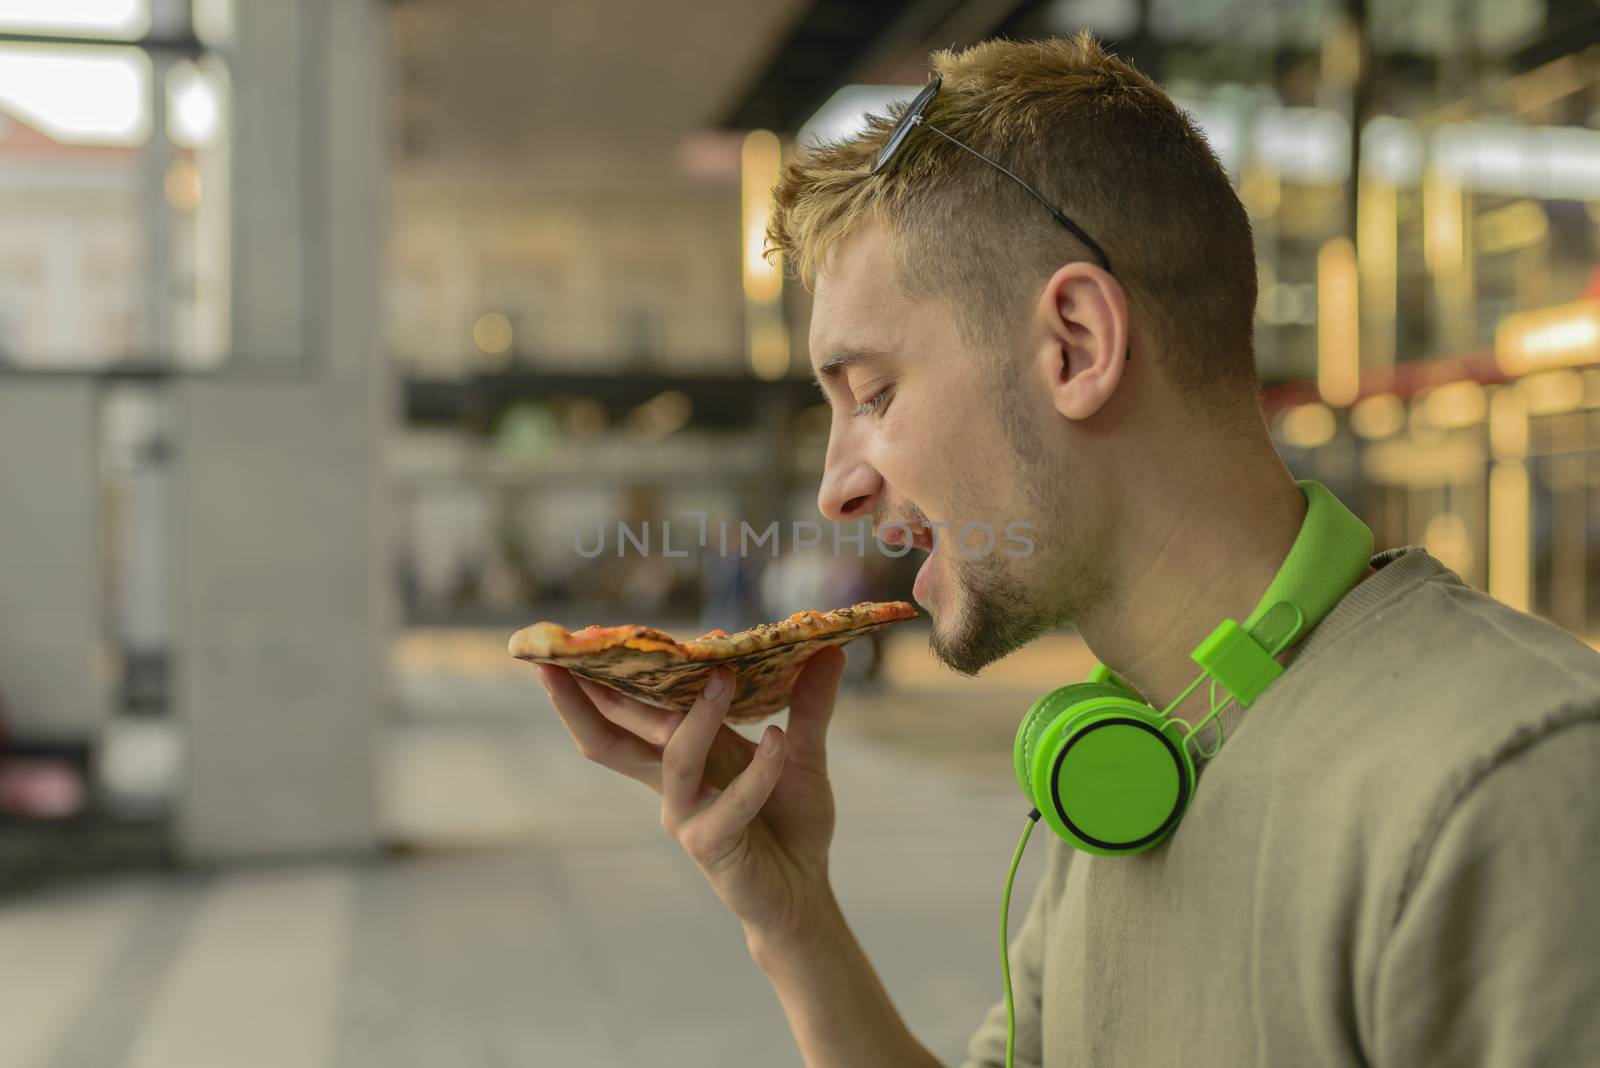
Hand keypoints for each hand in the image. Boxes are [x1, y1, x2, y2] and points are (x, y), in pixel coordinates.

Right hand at [536, 647, 848, 943]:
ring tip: (723, 676)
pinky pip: (733, 802)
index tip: (573, 637)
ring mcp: (685, 813)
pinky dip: (757, 773)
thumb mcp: (803, 751)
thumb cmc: (790, 820)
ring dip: (699, 716)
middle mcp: (671, 781)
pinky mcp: (711, 844)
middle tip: (556, 659)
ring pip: (677, 758)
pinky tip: (777, 740)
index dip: (596, 679)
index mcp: (679, 752)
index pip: (625, 711)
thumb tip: (831, 647)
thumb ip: (809, 703)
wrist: (804, 891)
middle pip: (608, 738)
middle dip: (580, 700)